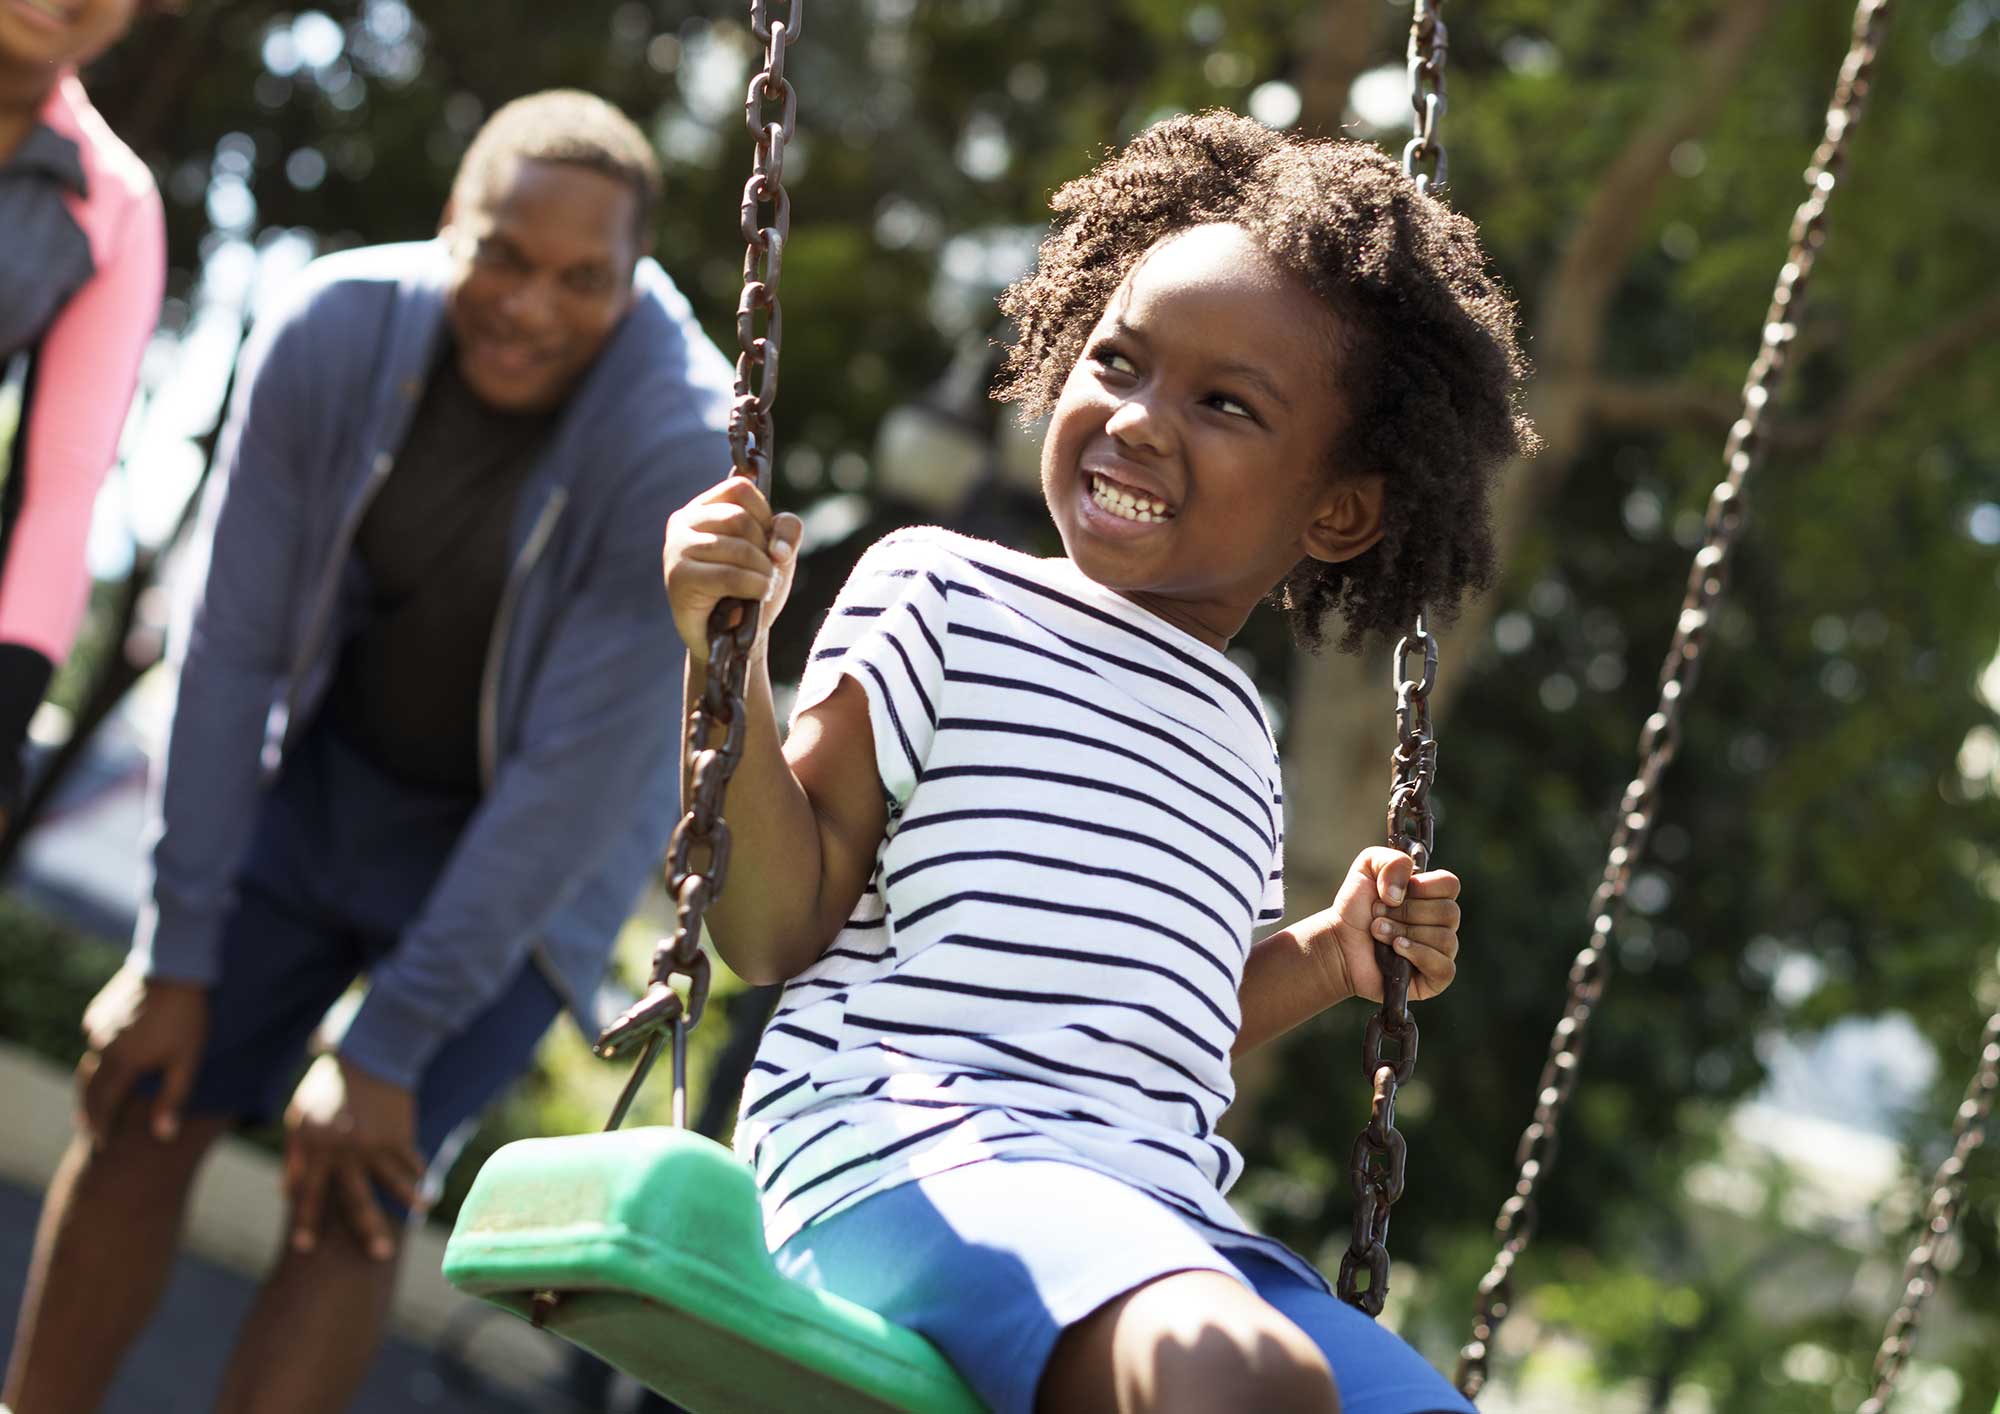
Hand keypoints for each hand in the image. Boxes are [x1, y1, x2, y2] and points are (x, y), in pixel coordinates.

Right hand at [76, 967, 207, 1145]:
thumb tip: (164, 1135)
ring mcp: (97, 1027)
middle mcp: (102, 1047)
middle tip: (90, 1130)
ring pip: (91, 1063)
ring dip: (94, 1083)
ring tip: (97, 1101)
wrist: (174, 967)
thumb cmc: (187, 1017)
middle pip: (90, 1088)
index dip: (101, 1127)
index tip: (101, 1144)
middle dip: (90, 1111)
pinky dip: (99, 1055)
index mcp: (122, 1063)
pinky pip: (96, 1040)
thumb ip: (173, 1098)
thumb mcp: (187, 1060)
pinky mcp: (98, 1011)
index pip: (103, 1105)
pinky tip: (106, 1063)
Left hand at [283, 1053, 423, 1261]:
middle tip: (380, 1256)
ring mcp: (375, 1144)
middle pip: (356, 1201)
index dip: (304, 1222)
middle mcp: (344, 1151)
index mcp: (314, 1148)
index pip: (306, 1194)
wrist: (367, 1054)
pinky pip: (411, 1161)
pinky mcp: (399, 1135)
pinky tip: (426, 1186)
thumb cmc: (327, 1086)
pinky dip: (418, 1174)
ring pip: (393, 1184)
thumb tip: (288, 1191)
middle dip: (368, 1231)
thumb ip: (294, 1154)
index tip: (304, 1248)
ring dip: (408, 1202)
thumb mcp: (299, 1115)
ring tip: (419, 1215)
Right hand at [663, 477, 803, 664]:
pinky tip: (753, 599)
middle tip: (766, 574)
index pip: (740, 488)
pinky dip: (754, 587)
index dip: (764, 515)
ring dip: (763, 573)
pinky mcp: (679, 577)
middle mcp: (683, 522)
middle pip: (741, 519)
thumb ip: (786, 530)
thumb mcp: (776, 553)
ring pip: (739, 548)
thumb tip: (776, 548)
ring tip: (761, 588)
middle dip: (765, 550)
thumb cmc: (750, 589)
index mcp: (702, 508)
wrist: (730, 638)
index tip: (766, 543)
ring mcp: (676, 549)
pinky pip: (730, 576)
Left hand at [1316, 847, 1460, 1005]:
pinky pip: (1444, 967)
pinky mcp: (1435, 979)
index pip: (1450, 885)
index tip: (1394, 893)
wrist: (1339, 941)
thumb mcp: (1367, 866)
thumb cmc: (1357, 906)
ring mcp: (1441, 951)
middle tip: (1378, 915)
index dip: (1423, 887)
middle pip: (1448, 912)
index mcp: (1434, 896)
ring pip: (1445, 939)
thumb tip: (1402, 893)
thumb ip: (1391, 861)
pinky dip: (1419, 956)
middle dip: (1406, 913)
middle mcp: (1442, 923)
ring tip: (1378, 932)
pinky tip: (1395, 950)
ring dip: (1404, 933)